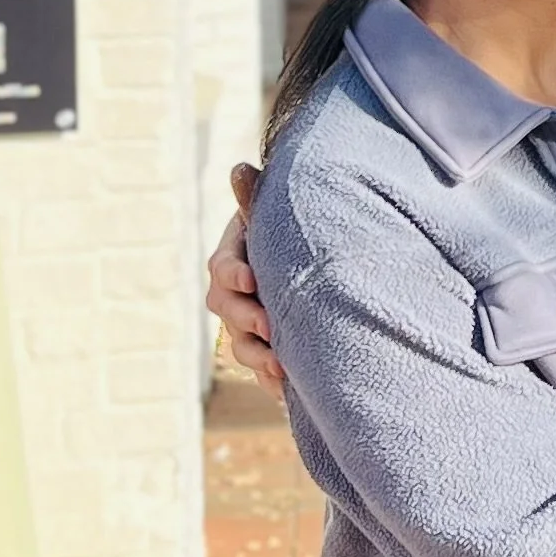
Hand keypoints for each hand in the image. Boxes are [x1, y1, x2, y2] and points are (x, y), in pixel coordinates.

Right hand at [208, 163, 282, 388]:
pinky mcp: (270, 356)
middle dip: (246, 319)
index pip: (222, 268)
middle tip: (270, 324)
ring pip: (241, 347)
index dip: (233, 273)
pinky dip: (274, 382)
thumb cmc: (301, 236)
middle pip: (226, 311)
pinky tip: (289, 388)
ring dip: (258, 357)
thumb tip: (239, 168)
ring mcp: (251, 328)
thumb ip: (258, 200)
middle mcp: (238, 295)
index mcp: (237, 258)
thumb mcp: (283, 218)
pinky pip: (264, 375)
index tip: (251, 279)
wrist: (333, 276)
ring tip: (281, 364)